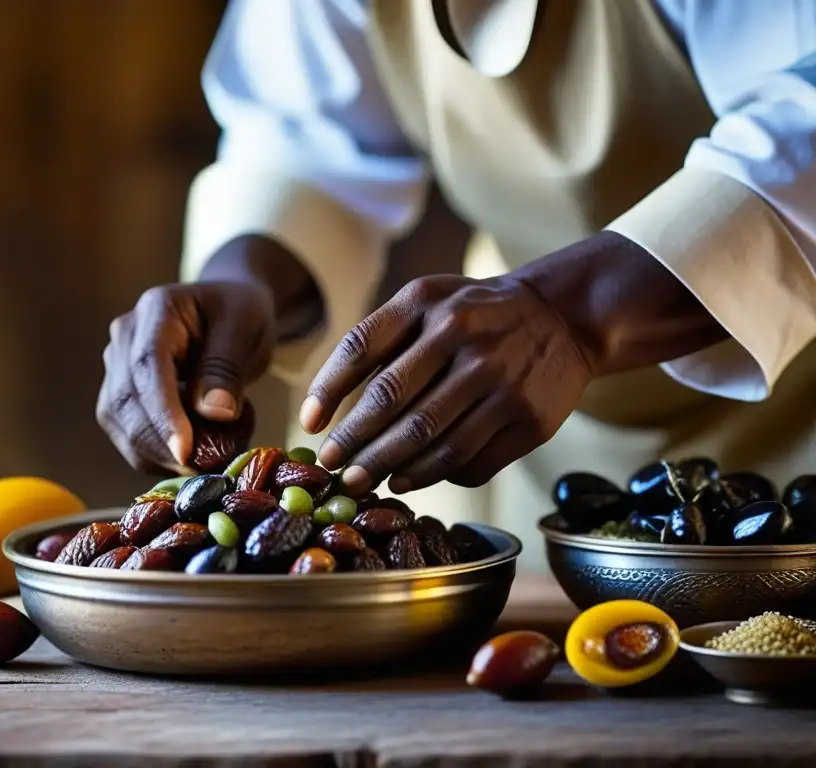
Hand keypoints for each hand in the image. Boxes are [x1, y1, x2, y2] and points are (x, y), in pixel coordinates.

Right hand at [96, 281, 275, 472]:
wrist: (227, 309)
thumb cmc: (240, 313)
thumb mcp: (246, 328)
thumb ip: (227, 367)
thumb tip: (214, 412)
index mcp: (157, 311)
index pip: (147, 366)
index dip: (162, 413)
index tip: (185, 451)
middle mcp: (125, 336)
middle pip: (125, 400)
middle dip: (158, 444)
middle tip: (202, 469)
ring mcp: (117, 364)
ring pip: (119, 422)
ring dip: (155, 454)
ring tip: (203, 460)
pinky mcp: (121, 392)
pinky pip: (127, 432)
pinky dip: (156, 454)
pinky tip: (190, 455)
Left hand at [299, 273, 594, 493]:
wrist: (564, 316)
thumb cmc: (477, 314)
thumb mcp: (429, 300)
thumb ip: (382, 340)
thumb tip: (331, 408)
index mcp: (426, 302)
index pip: (361, 347)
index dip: (328, 390)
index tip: (309, 425)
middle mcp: (462, 335)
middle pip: (391, 400)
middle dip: (354, 441)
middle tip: (331, 467)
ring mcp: (498, 378)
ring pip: (429, 437)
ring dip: (387, 466)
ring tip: (362, 481)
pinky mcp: (527, 418)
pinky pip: (469, 458)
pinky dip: (432, 474)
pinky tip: (409, 480)